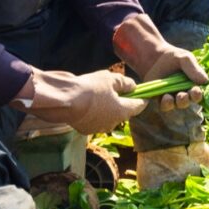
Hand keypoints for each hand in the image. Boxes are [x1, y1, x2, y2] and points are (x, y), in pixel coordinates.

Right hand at [10, 69, 146, 134]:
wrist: (63, 100)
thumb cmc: (90, 88)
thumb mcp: (110, 79)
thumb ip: (125, 83)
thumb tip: (133, 87)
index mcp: (122, 111)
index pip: (139, 106)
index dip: (142, 99)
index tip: (145, 94)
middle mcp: (113, 123)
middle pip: (122, 112)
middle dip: (122, 103)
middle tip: (117, 90)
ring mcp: (98, 128)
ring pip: (107, 117)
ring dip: (107, 108)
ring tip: (98, 95)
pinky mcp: (85, 129)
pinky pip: (94, 119)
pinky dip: (93, 113)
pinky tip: (86, 103)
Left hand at [112, 13, 207, 110]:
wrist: (155, 57)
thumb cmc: (174, 58)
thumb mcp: (185, 59)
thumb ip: (194, 69)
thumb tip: (205, 81)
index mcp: (193, 85)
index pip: (198, 93)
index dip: (198, 95)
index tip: (196, 91)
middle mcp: (185, 93)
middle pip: (187, 101)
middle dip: (186, 100)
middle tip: (183, 95)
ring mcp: (173, 97)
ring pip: (176, 105)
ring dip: (176, 103)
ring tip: (172, 97)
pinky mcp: (161, 99)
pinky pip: (165, 106)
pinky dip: (166, 104)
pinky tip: (165, 97)